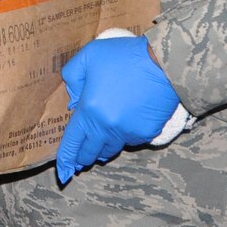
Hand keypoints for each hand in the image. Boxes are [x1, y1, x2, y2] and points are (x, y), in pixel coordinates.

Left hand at [56, 31, 184, 183]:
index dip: (66, 158)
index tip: (63, 170)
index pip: (73, 142)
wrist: (163, 63)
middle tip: (79, 159)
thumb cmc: (123, 57)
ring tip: (99, 148)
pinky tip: (124, 128)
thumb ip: (72, 76)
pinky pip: (131, 140)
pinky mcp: (147, 133)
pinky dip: (124, 137)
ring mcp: (128, 133)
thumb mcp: (88, 56)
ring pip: (111, 148)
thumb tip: (72, 100)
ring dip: (103, 149)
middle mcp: (107, 127)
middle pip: (91, 152)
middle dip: (83, 157)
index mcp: (89, 111)